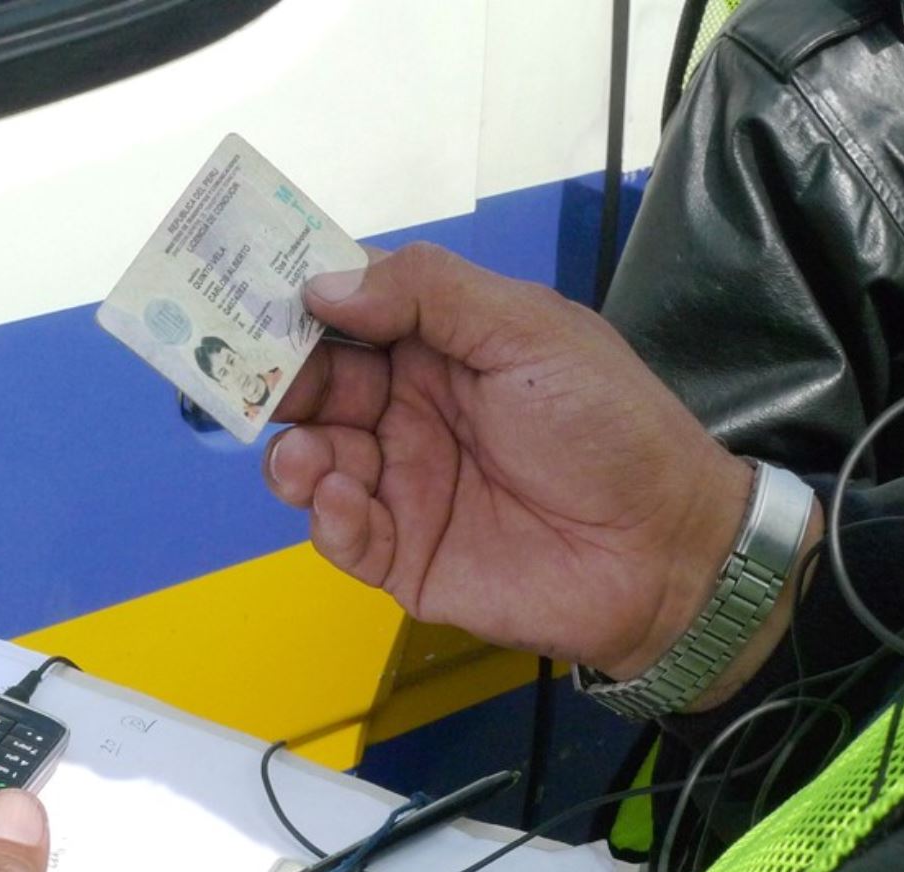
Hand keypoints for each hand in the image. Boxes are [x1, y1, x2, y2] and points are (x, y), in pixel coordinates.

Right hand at [268, 244, 813, 698]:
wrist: (664, 550)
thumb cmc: (611, 429)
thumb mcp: (528, 333)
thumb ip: (431, 295)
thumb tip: (324, 284)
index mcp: (440, 345)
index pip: (348, 311)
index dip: (299, 297)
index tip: (244, 287)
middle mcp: (409, 410)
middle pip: (313, 384)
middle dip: (273, 376)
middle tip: (240, 374)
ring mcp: (402, 483)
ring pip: (312, 458)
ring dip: (295, 452)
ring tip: (309, 457)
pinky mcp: (403, 555)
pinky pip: (340, 533)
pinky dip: (326, 516)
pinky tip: (342, 500)